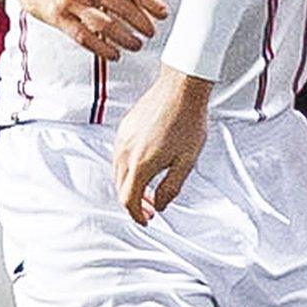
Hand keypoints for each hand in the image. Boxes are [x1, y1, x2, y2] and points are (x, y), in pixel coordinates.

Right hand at [6, 0, 167, 59]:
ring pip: (104, 25)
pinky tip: (114, 54)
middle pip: (121, 7)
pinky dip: (101, 49)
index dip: (151, 2)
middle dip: (141, 23)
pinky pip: (83, 37)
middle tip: (151, 32)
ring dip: (125, 39)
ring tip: (136, 45)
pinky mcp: (56, 16)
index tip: (163, 14)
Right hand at [112, 65, 213, 224]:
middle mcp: (125, 152)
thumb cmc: (188, 119)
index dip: (137, 214)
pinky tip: (146, 166)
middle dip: (134, 201)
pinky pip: (120, 156)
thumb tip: (161, 204)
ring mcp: (122, 139)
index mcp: (141, 163)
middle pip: (121, 188)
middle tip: (151, 207)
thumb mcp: (187, 161)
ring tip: (151, 187)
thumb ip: (172, 187)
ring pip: (118, 172)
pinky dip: (129, 168)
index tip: (146, 218)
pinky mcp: (124, 128)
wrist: (182, 88)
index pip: (128, 199)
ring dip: (132, 184)